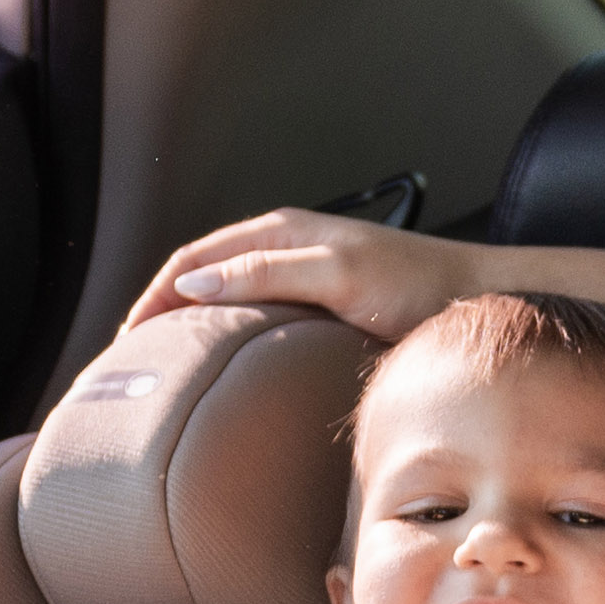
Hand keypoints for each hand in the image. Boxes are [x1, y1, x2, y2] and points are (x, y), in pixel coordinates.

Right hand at [122, 205, 479, 337]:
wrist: (480, 298)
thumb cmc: (421, 285)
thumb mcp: (340, 275)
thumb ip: (268, 273)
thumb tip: (192, 285)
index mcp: (278, 232)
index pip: (188, 262)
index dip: (150, 300)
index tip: (123, 347)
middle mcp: (284, 247)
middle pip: (199, 278)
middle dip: (157, 313)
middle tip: (129, 366)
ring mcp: (301, 275)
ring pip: (225, 297)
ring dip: (189, 327)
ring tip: (165, 371)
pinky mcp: (321, 304)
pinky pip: (255, 316)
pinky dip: (226, 337)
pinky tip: (227, 368)